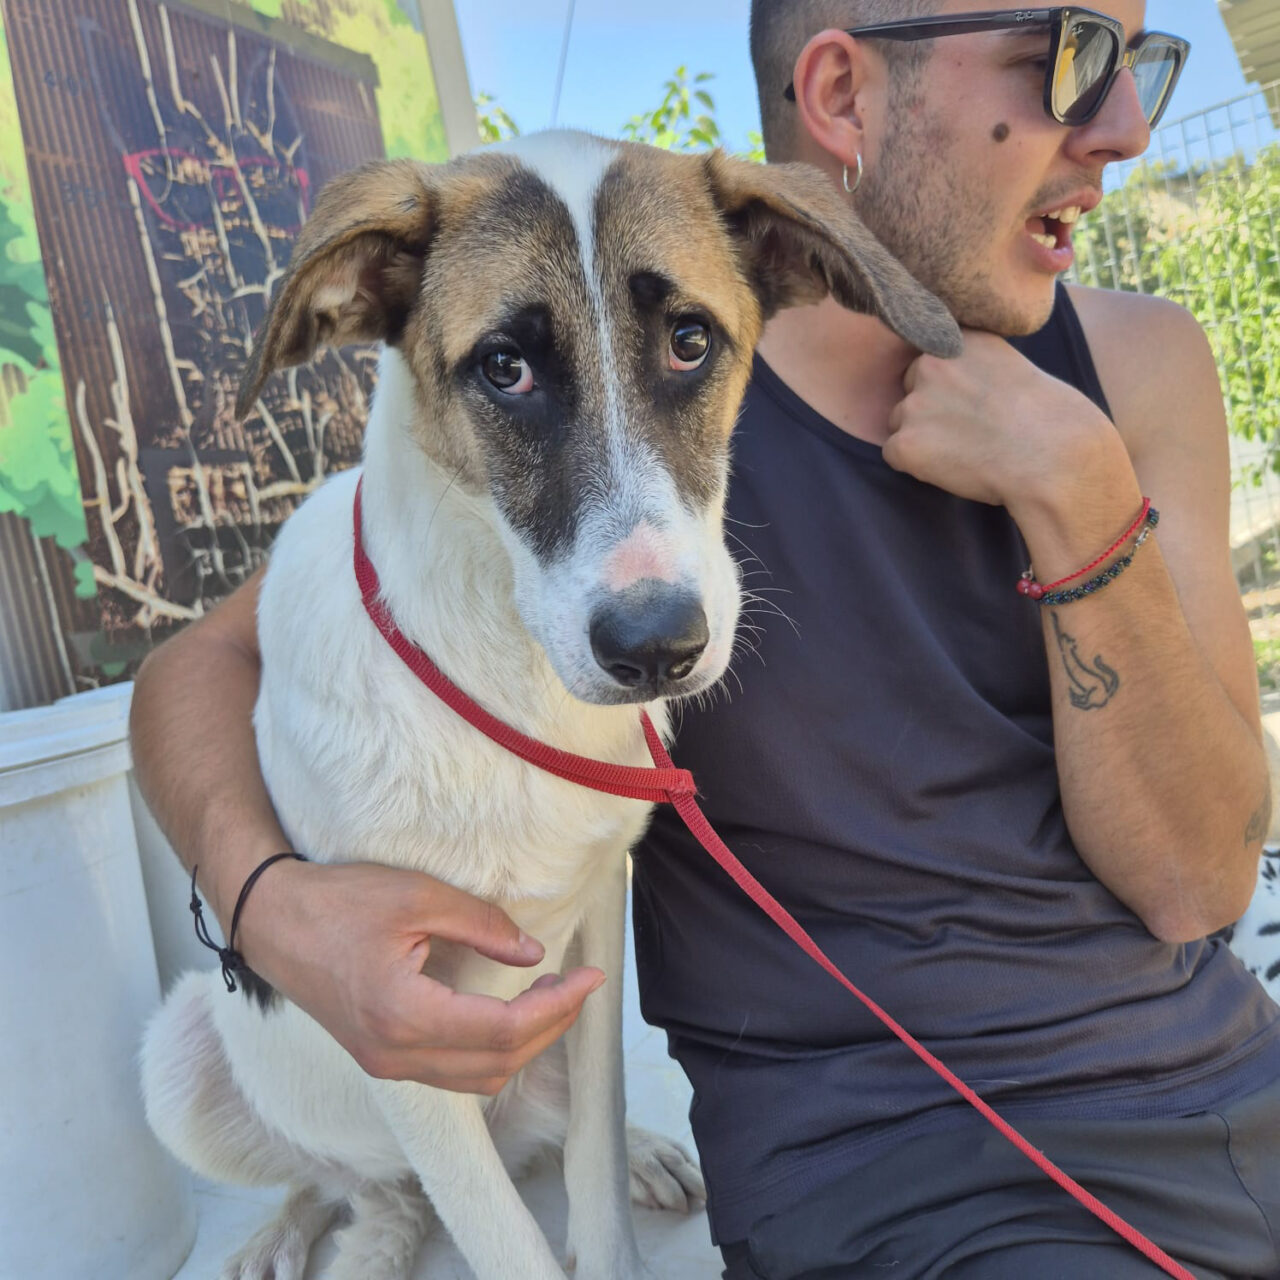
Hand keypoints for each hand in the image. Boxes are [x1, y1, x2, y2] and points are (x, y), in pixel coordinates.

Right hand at [237, 859, 604, 1094]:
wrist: (271, 919)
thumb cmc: (337, 901)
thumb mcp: (418, 896)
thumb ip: (483, 925)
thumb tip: (534, 953)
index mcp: (404, 1015)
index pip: (503, 1031)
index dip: (557, 1006)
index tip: (590, 977)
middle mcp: (395, 1055)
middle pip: (497, 1064)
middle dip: (550, 1027)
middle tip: (579, 985)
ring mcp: (385, 1063)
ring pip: (477, 1078)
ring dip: (523, 1044)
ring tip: (552, 997)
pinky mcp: (381, 1057)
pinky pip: (452, 1072)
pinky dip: (492, 1051)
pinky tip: (509, 1013)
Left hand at [883, 330, 1117, 512]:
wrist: (1053, 456)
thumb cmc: (1048, 420)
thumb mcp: (1012, 368)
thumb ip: (974, 365)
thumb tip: (952, 383)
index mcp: (959, 339)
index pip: (931, 360)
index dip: (949, 387)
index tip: (973, 402)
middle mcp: (931, 364)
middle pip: (909, 389)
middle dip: (929, 409)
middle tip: (969, 429)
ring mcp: (915, 403)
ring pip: (899, 422)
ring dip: (921, 438)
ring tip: (966, 449)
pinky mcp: (906, 442)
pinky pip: (893, 454)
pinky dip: (916, 465)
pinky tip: (953, 466)